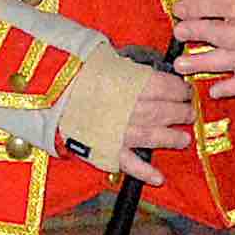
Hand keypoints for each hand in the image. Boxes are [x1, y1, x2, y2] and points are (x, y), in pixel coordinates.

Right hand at [43, 50, 195, 171]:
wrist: (46, 91)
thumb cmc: (75, 70)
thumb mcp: (105, 57)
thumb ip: (129, 67)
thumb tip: (146, 69)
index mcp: (135, 83)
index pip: (169, 87)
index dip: (181, 89)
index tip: (185, 91)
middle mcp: (134, 108)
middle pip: (166, 112)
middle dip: (181, 112)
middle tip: (189, 113)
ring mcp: (122, 131)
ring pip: (155, 137)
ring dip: (172, 139)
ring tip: (183, 139)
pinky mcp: (107, 149)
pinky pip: (130, 164)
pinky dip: (145, 172)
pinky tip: (159, 178)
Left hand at [175, 0, 234, 99]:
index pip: (217, 4)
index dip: (194, 7)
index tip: (179, 7)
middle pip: (223, 35)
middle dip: (198, 34)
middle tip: (179, 33)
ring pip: (232, 60)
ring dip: (205, 64)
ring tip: (181, 65)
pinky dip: (233, 87)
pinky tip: (214, 90)